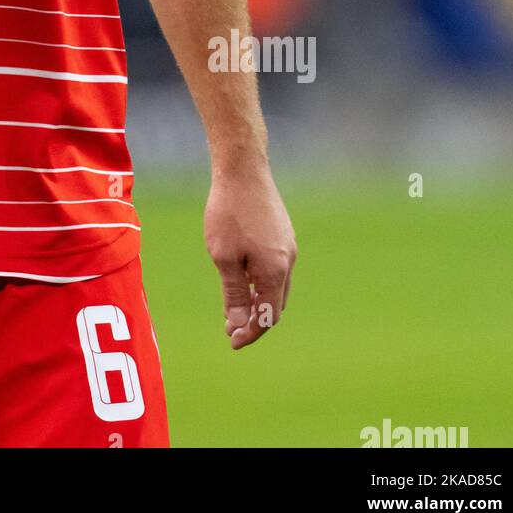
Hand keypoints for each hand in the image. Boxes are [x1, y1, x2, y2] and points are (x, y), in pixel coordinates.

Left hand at [204, 162, 296, 348]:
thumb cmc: (229, 212)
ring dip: (257, 300)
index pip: (267, 316)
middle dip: (255, 319)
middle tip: (231, 328)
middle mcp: (288, 262)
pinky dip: (260, 281)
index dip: (251, 333)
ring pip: (276, 286)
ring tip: (234, 306)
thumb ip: (234, 293)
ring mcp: (288, 246)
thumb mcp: (224, 257)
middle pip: (275, 304)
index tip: (232, 342)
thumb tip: (240, 324)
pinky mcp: (283, 234)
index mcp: (275, 272)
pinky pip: (275, 268)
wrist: (243, 169)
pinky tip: (242, 277)